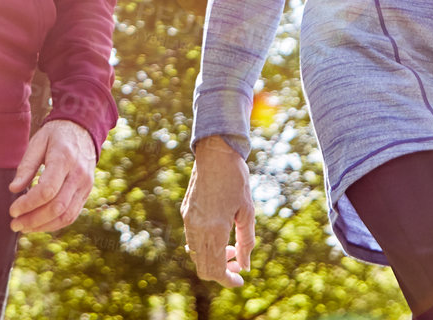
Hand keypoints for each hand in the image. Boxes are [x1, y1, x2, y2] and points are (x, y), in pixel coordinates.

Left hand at [10, 119, 96, 232]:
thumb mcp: (37, 142)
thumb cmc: (55, 135)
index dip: (28, 204)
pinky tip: (39, 225)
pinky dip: (55, 224)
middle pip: (57, 207)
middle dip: (33, 219)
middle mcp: (78, 174)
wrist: (83, 129)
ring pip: (66, 215)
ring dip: (43, 226)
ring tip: (24, 227)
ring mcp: (85, 185)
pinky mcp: (87, 192)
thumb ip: (26, 166)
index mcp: (64, 158)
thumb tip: (13, 189)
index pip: (47, 190)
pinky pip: (72, 215)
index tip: (12, 210)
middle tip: (14, 224)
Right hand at [181, 135, 255, 286]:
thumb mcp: (247, 212)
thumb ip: (246, 242)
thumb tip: (245, 266)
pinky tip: (219, 234)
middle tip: (237, 264)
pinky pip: (192, 240)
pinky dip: (204, 246)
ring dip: (212, 258)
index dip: (228, 280)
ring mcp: (188, 221)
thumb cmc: (236, 179)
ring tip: (230, 247)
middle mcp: (196, 229)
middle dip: (221, 272)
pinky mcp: (185, 212)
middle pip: (203, 268)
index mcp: (213, 230)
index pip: (214, 271)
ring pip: (196, 255)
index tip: (240, 280)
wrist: (215, 153)